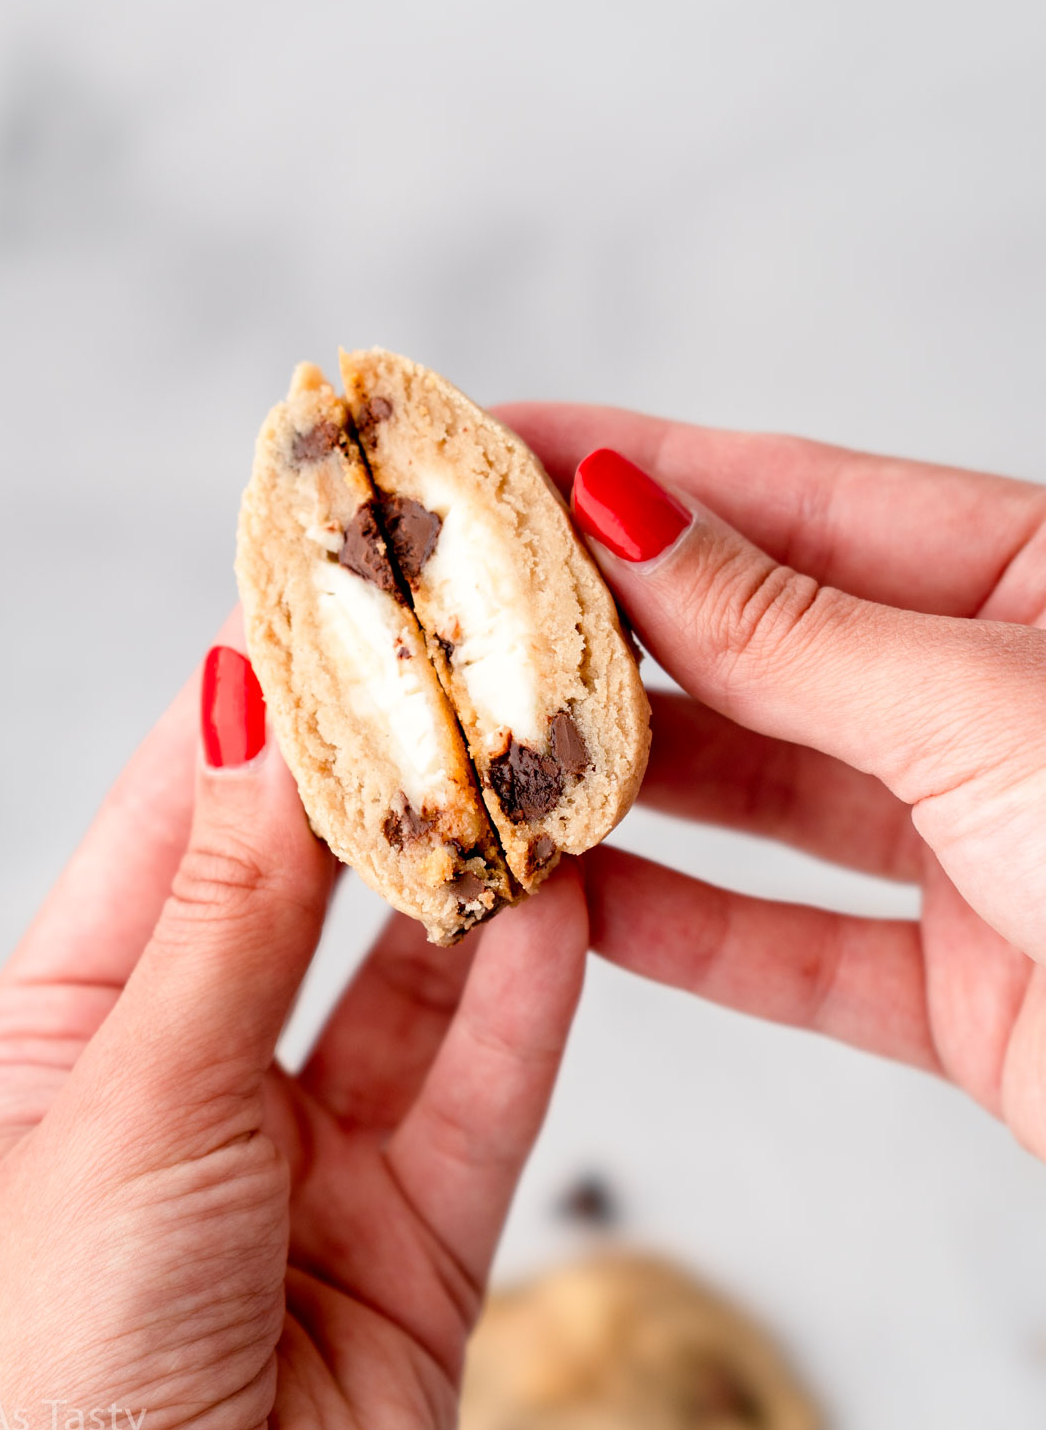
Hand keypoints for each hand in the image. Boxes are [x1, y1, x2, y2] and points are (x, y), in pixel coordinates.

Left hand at [0, 627, 586, 1429]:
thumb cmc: (72, 1368)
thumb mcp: (136, 1096)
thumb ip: (224, 905)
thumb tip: (245, 702)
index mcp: (66, 1034)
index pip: (168, 825)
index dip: (244, 710)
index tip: (317, 600)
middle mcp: (188, 1075)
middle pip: (301, 890)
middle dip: (377, 783)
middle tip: (452, 658)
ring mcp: (308, 1152)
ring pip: (410, 977)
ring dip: (471, 874)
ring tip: (533, 756)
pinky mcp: (420, 1226)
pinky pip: (485, 1081)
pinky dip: (530, 987)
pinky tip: (569, 893)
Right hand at [502, 405, 1045, 1157]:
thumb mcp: (979, 699)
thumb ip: (784, 624)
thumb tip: (624, 501)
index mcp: (1021, 580)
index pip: (777, 495)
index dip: (620, 464)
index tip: (485, 445)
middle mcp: (982, 699)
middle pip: (745, 646)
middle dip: (590, 628)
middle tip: (442, 604)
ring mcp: (967, 842)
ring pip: (753, 797)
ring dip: (616, 783)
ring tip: (477, 748)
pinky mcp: (960, 985)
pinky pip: (791, 947)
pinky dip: (681, 928)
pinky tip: (569, 897)